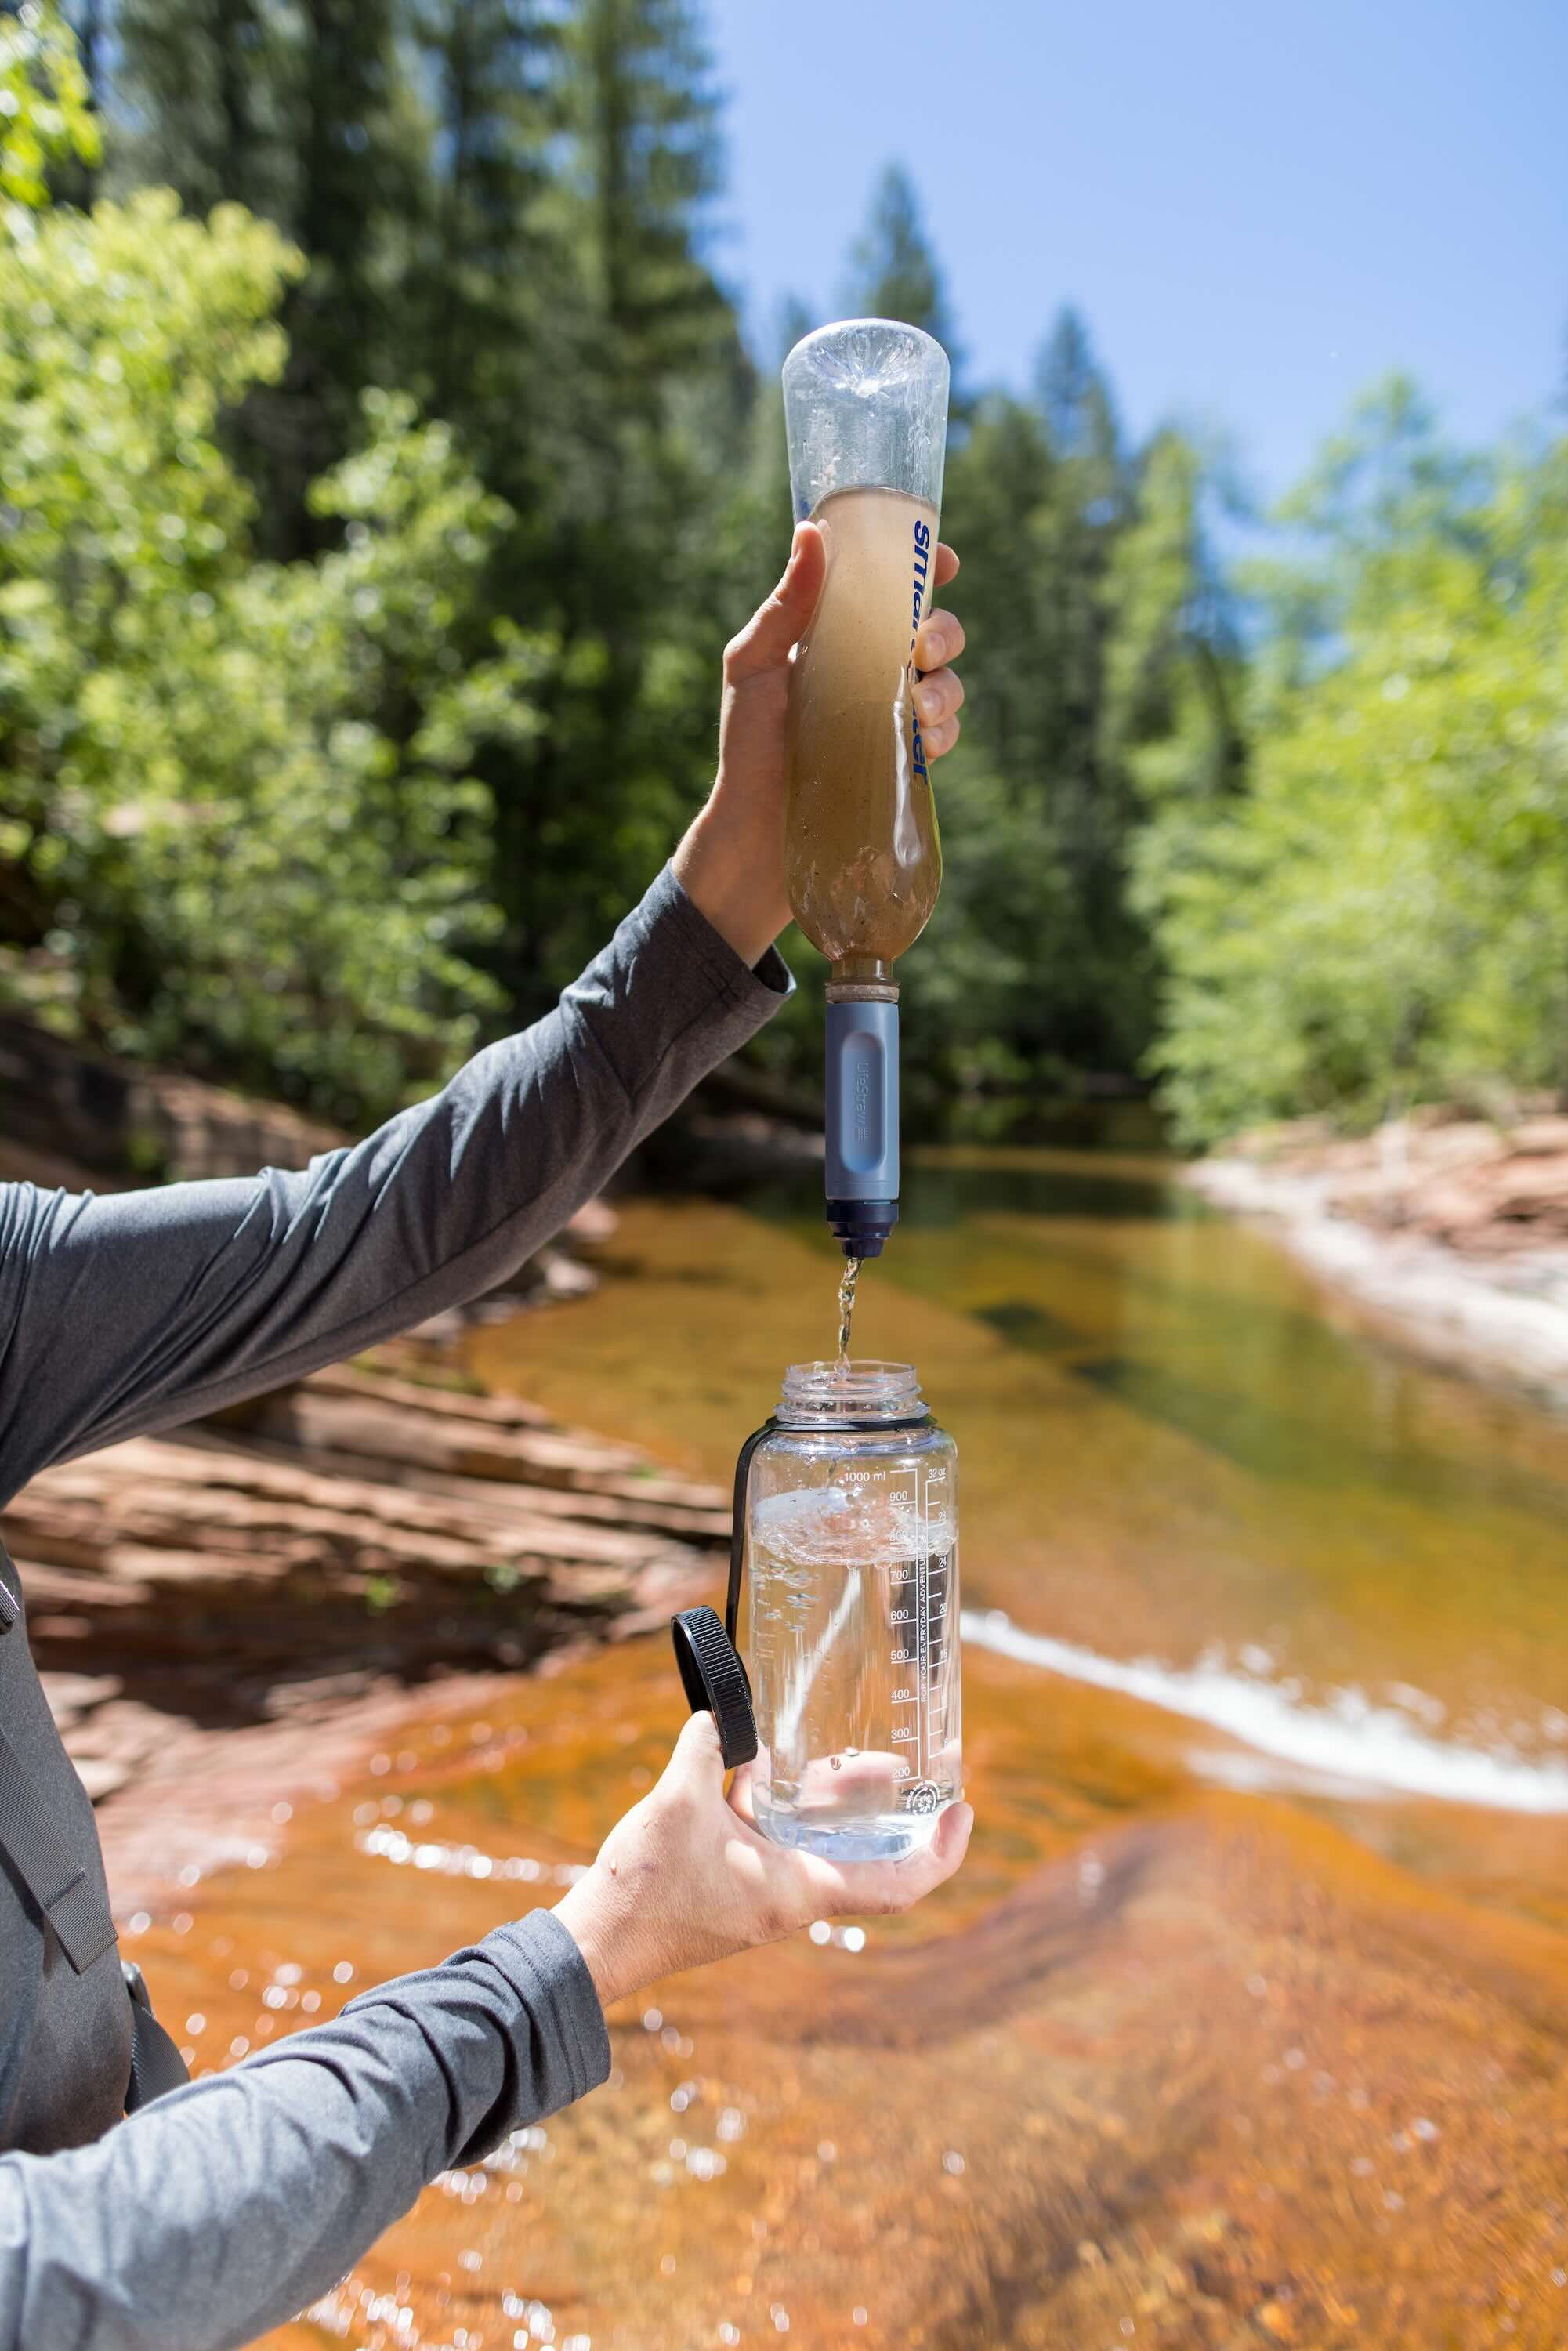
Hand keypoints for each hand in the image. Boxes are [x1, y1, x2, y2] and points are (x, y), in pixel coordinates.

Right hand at [553, 1711, 972, 2008]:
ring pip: (817, 1845)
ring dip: (830, 1804)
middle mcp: (793, 1898)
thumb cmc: (648, 1888)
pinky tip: (755, 1767)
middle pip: (861, 1853)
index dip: (941, 1853)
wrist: (600, 1945)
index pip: (897, 1884)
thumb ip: (708, 1749)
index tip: (963, 1812)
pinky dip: (781, 1809)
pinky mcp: (736, 1888)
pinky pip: (778, 1845)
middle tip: (894, 1762)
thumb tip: (722, 1717)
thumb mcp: (678, 1801)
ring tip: (833, 1756)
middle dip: (882, 1807)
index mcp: (799, 1889)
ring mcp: (765, 1895)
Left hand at [671, 524, 966, 967]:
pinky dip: (943, 734)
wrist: (756, 835)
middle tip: (921, 648)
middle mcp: (871, 670)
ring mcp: (892, 716)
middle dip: (945, 631)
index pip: (891, 588)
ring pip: (949, 683)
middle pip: (935, 631)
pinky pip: (945, 735)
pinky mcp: (905, 762)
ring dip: (947, 688)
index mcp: (838, 636)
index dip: (924, 566)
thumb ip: (784, 606)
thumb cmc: (746, 747)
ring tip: (919, 710)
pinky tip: (922, 744)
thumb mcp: (752, 667)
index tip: (942, 559)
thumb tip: (812, 531)